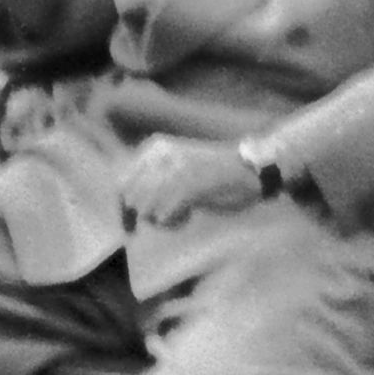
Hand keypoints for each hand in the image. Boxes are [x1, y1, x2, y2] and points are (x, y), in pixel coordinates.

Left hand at [109, 138, 261, 229]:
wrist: (254, 169)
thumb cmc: (216, 172)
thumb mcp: (177, 163)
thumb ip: (149, 177)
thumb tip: (121, 205)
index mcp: (154, 148)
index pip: (119, 183)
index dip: (122, 207)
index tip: (129, 226)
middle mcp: (160, 156)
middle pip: (131, 199)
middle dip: (145, 214)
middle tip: (167, 217)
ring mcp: (173, 171)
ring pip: (145, 211)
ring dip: (161, 220)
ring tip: (181, 214)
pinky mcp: (187, 188)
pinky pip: (163, 217)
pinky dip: (175, 222)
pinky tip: (189, 216)